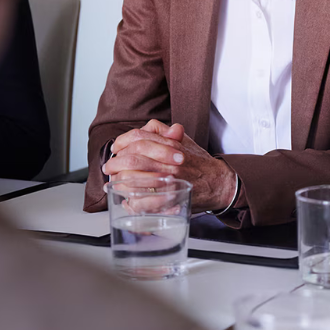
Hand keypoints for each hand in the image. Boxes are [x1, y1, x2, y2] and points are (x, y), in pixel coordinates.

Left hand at [103, 119, 237, 211]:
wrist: (220, 182)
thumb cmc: (201, 163)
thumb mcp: (186, 141)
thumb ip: (166, 132)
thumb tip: (147, 128)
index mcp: (173, 144)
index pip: (140, 137)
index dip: (123, 142)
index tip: (116, 149)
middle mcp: (170, 160)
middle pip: (133, 158)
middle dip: (115, 164)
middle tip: (109, 168)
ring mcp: (170, 179)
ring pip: (134, 179)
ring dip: (119, 182)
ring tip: (114, 184)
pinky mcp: (171, 198)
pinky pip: (143, 200)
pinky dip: (132, 201)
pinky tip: (127, 200)